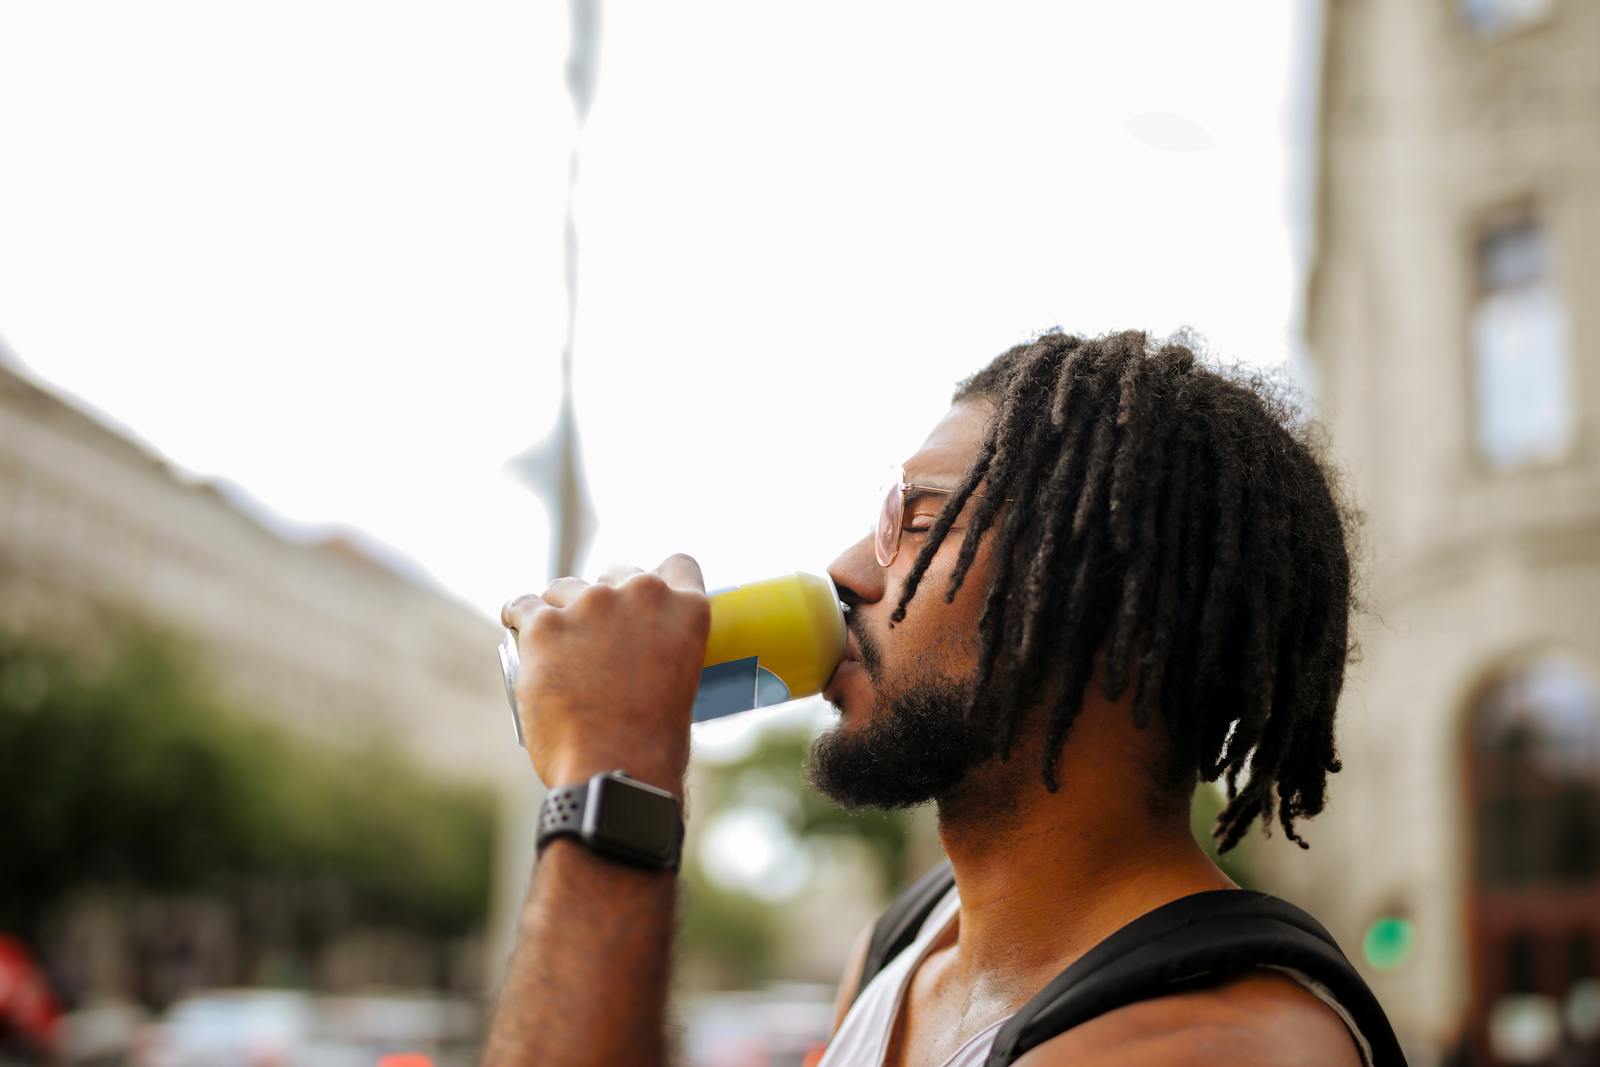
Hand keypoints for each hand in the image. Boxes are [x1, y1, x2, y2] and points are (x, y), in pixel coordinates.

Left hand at [500, 554, 709, 791]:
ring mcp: (591, 605)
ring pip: (566, 587)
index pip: (678, 565)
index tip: (642, 598)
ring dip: (561, 607)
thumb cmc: (652, 746)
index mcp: (687, 610)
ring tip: (555, 643)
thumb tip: (640, 660)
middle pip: (618, 572)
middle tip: (596, 632)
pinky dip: (518, 615)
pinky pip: (521, 605)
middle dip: (607, 595)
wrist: (614, 770)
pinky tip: (515, 624)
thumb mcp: (682, 685)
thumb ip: (666, 654)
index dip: (659, 579)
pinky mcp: (545, 625)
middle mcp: (642, 594)